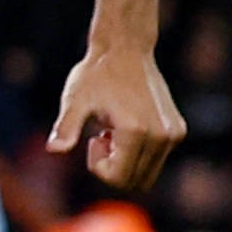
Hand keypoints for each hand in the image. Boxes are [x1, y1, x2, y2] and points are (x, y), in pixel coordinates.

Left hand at [48, 47, 182, 195]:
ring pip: (147, 175)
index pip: (118, 178)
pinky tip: (128, 127)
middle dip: (113, 168)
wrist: (126, 49)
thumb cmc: (96, 74)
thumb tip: (53, 149)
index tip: (93, 139)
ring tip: (115, 131)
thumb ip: (66, 127)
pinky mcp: (178, 130)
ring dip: (127, 162)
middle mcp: (161, 136)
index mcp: (136, 132)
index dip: (99, 167)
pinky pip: (156, 160)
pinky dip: (139, 154)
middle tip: (103, 136)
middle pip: (135, 182)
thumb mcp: (75, 100)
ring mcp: (173, 134)